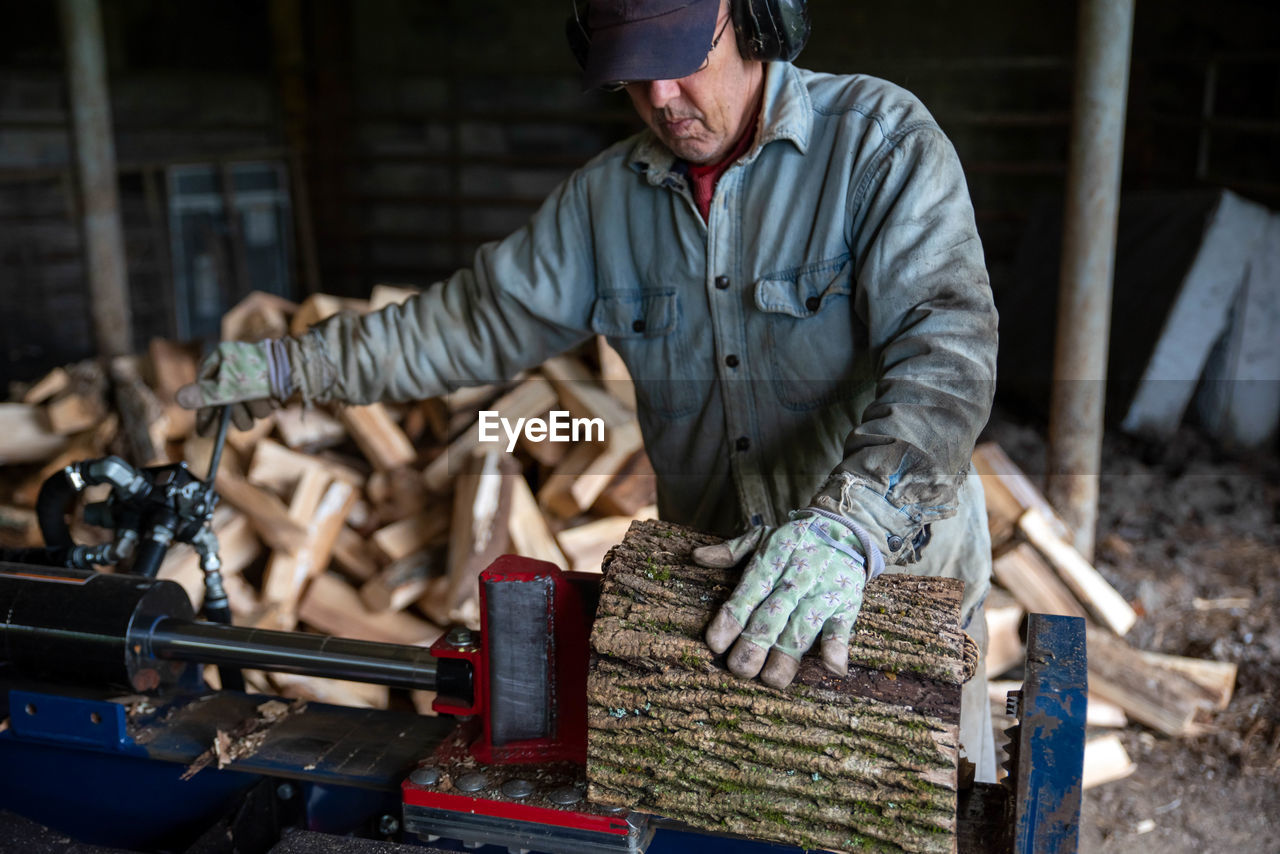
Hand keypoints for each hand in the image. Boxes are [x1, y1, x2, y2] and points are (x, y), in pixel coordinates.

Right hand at [175, 340, 290, 433]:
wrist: (297, 366)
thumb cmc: (260, 371)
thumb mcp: (229, 386)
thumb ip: (206, 396)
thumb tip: (179, 398)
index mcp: (217, 363)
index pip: (203, 394)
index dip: (204, 415)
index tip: (206, 433)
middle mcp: (231, 372)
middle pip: (225, 408)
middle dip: (236, 411)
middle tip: (241, 405)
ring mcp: (249, 382)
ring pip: (245, 412)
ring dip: (253, 410)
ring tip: (260, 397)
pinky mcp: (264, 391)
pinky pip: (260, 411)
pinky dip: (265, 406)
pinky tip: (271, 397)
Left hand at [693, 508, 882, 687]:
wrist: (845, 529)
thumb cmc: (795, 539)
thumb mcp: (762, 537)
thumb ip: (730, 551)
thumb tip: (696, 556)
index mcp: (771, 564)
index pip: (747, 595)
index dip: (730, 620)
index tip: (715, 644)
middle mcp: (794, 581)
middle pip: (771, 618)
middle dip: (754, 645)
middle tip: (738, 669)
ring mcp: (820, 594)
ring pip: (802, 629)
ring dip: (787, 655)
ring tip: (771, 679)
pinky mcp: (845, 604)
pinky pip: (841, 627)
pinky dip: (838, 646)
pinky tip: (832, 667)